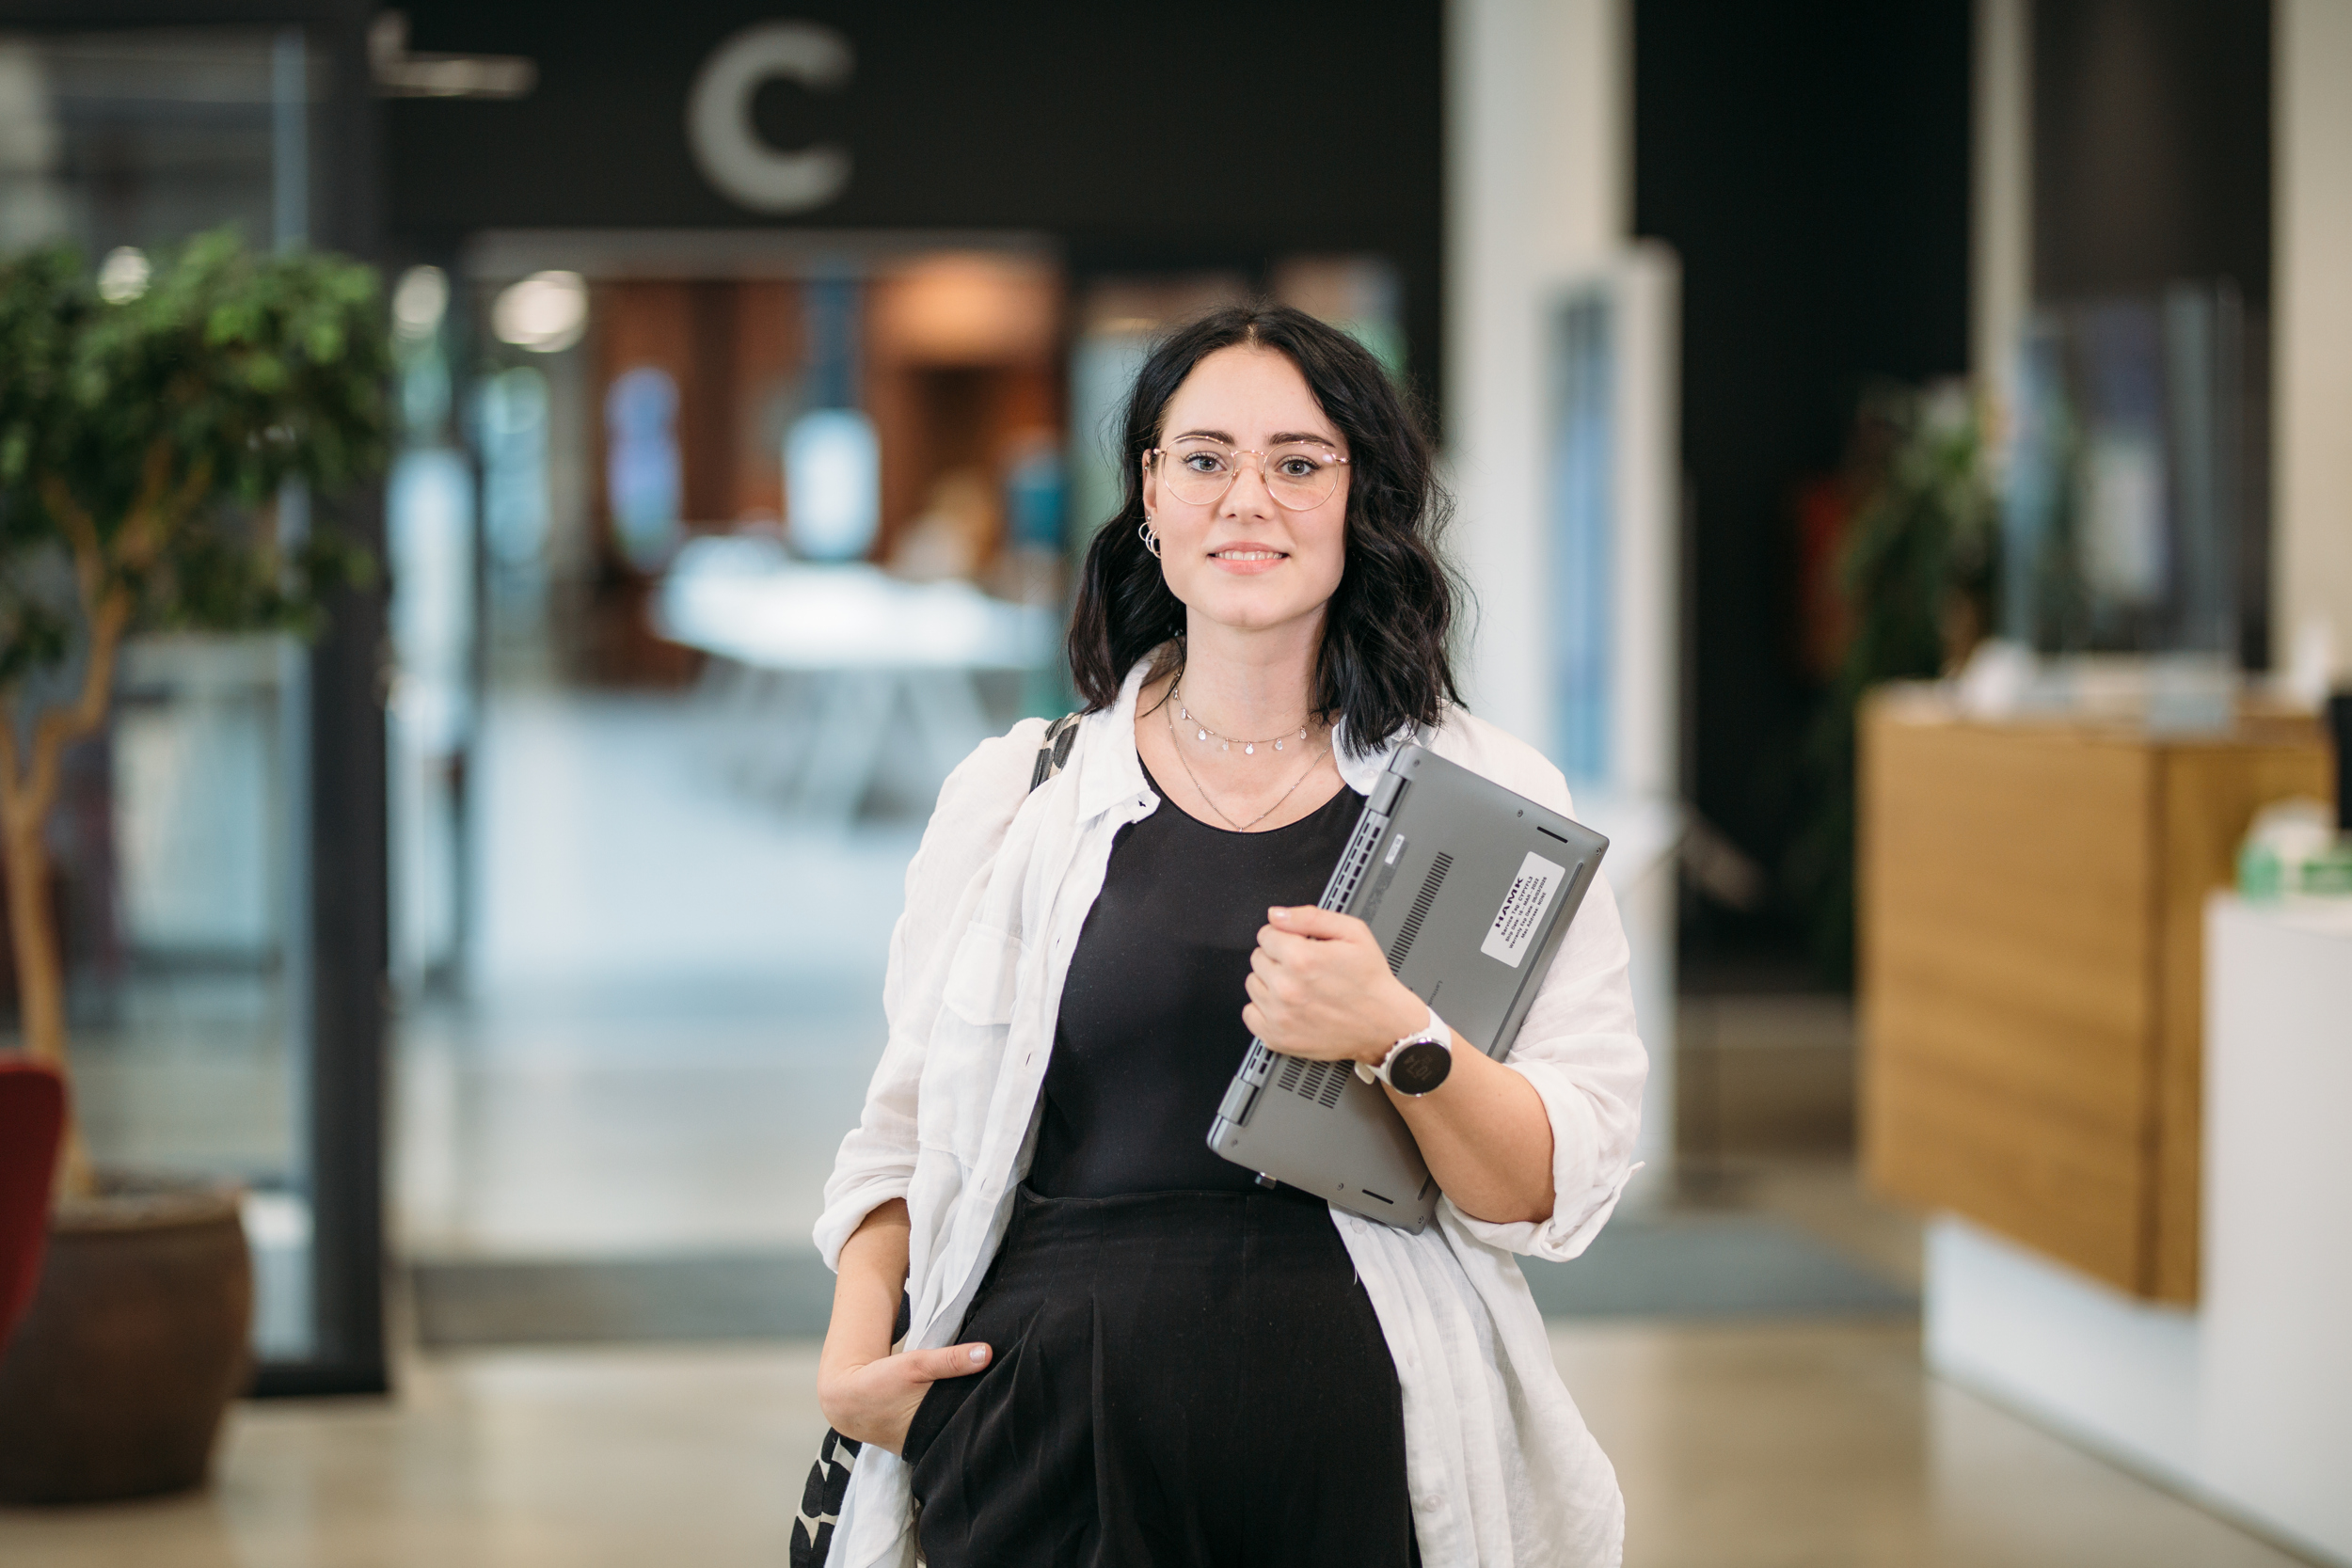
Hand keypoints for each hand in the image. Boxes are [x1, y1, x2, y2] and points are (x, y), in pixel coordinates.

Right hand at [816, 1340, 991, 1455]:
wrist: (845, 1398)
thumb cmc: (880, 1381)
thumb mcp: (915, 1364)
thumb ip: (951, 1360)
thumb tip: (988, 1353)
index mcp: (931, 1431)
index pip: (971, 1427)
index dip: (988, 1416)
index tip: (1005, 1400)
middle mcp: (927, 1445)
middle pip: (962, 1431)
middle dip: (978, 1419)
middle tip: (1000, 1401)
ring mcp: (920, 1448)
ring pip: (950, 1435)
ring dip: (962, 1421)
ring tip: (985, 1406)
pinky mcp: (913, 1445)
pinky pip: (938, 1435)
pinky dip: (947, 1424)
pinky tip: (959, 1411)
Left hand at [1244, 905, 1428, 1064]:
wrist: (1385, 1024)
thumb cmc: (1370, 981)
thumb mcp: (1353, 933)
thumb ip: (1310, 917)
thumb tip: (1277, 915)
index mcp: (1301, 959)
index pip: (1265, 935)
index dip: (1283, 936)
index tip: (1296, 944)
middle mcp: (1287, 988)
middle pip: (1257, 959)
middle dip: (1276, 958)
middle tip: (1302, 967)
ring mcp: (1280, 1016)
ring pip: (1252, 984)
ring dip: (1269, 982)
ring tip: (1297, 986)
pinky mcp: (1278, 1038)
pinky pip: (1250, 1015)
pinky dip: (1263, 1009)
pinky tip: (1286, 1006)